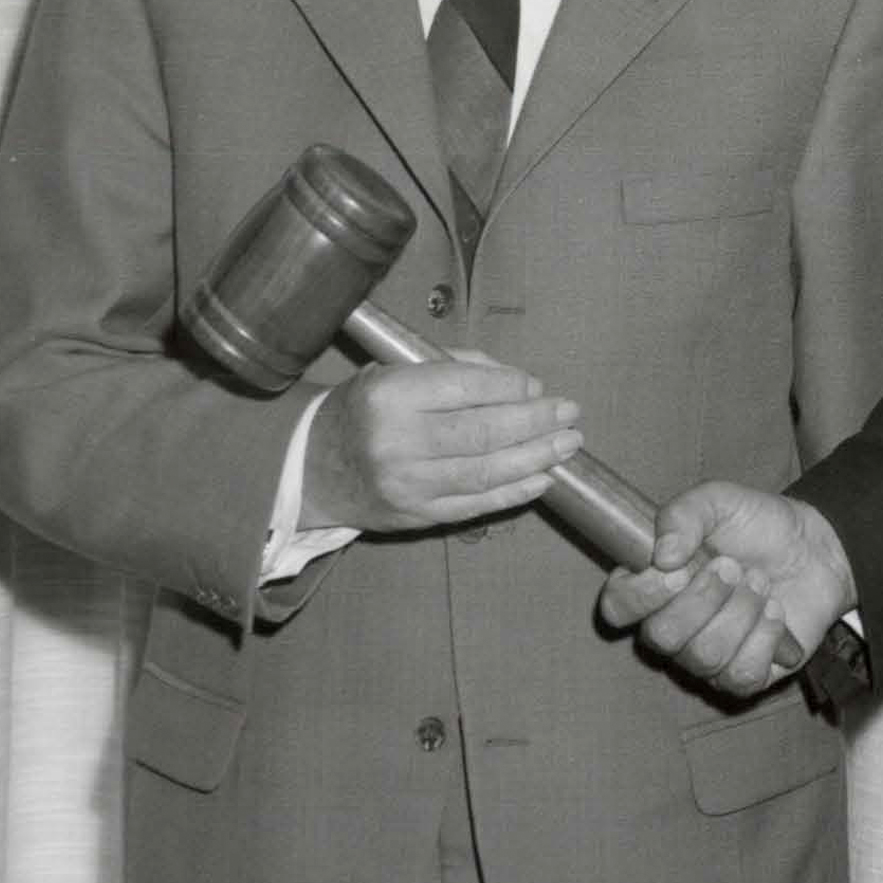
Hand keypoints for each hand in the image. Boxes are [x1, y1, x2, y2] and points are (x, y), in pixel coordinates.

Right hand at [302, 356, 580, 532]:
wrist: (314, 467)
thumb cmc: (365, 410)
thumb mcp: (394, 372)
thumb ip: (456, 368)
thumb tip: (518, 382)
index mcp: (389, 395)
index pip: (466, 388)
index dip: (511, 387)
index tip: (537, 386)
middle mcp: (396, 441)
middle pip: (483, 432)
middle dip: (535, 422)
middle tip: (569, 413)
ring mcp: (407, 484)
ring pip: (486, 471)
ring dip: (536, 457)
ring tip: (567, 443)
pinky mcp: (417, 515)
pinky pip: (477, 503)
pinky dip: (516, 491)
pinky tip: (543, 476)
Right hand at [597, 482, 857, 698]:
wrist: (816, 548)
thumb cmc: (757, 525)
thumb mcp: (719, 501)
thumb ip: (683, 515)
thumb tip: (662, 555)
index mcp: (652, 586)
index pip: (617, 608)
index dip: (641, 595)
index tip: (678, 570)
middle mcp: (672, 628)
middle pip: (661, 637)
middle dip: (705, 598)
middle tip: (733, 567)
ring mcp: (706, 656)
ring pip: (705, 655)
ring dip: (741, 612)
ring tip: (760, 583)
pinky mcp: (743, 676)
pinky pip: (740, 675)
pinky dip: (764, 637)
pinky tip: (775, 612)